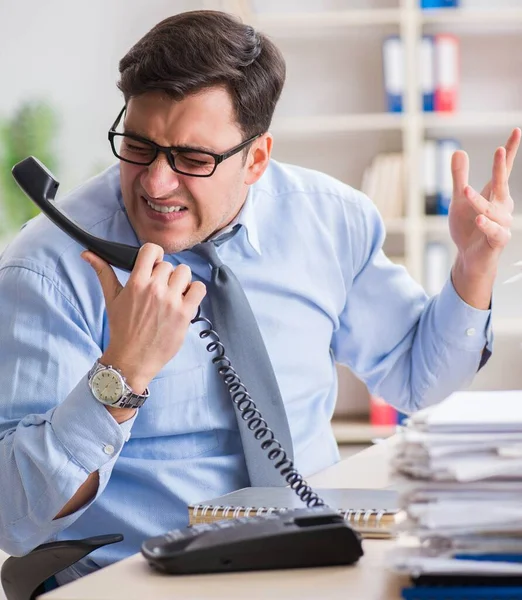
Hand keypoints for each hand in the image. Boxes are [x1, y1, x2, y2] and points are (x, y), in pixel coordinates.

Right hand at [82, 243, 205, 393]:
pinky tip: (185, 301)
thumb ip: (103, 272)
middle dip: (165, 276)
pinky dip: (195, 292)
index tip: (154, 266)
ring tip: (173, 296)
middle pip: (169, 264)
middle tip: (160, 290)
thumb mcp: (111, 299)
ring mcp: (171, 301)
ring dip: (181, 282)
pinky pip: (199, 288)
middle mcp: (155, 289)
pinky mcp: (185, 313)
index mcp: (136, 282)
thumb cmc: (122, 329)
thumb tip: (87, 254)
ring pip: (185, 273)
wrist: (132, 359)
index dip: (155, 256)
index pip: (152, 249)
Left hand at [449, 128, 520, 279]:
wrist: (469, 257)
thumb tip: (459, 151)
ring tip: (464, 191)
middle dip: (500, 167)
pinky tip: (479, 219)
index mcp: (494, 194)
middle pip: (502, 184)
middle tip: (499, 150)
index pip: (503, 170)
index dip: (510, 151)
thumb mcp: (459, 200)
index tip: (516, 130)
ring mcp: (502, 223)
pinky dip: (487, 225)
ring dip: (478, 201)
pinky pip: (495, 231)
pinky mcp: (498, 239)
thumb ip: (459, 177)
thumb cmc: (468, 227)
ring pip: (491, 209)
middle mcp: (502, 206)